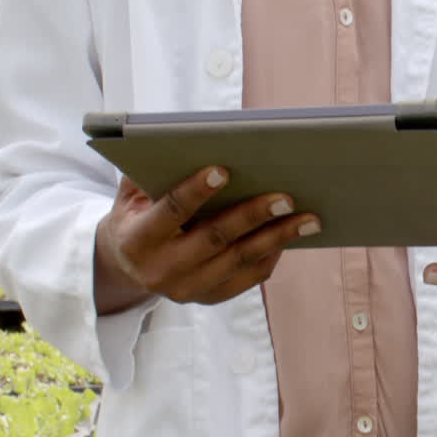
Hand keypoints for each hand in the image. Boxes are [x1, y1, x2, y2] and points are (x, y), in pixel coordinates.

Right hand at [93, 167, 321, 313]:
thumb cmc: (136, 216)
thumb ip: (149, 171)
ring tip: (310, 219)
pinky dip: (272, 254)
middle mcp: (161, 271)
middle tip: (287, 197)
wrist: (127, 266)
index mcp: (137, 241)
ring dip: (278, 238)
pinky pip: (249, 277)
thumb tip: (182, 139)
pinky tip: (292, 234)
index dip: (196, 191)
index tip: (224, 169)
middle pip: (215, 240)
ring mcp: (188, 289)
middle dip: (253, 216)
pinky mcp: (210, 298)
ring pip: (240, 260)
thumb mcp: (130, 194)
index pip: (171, 212)